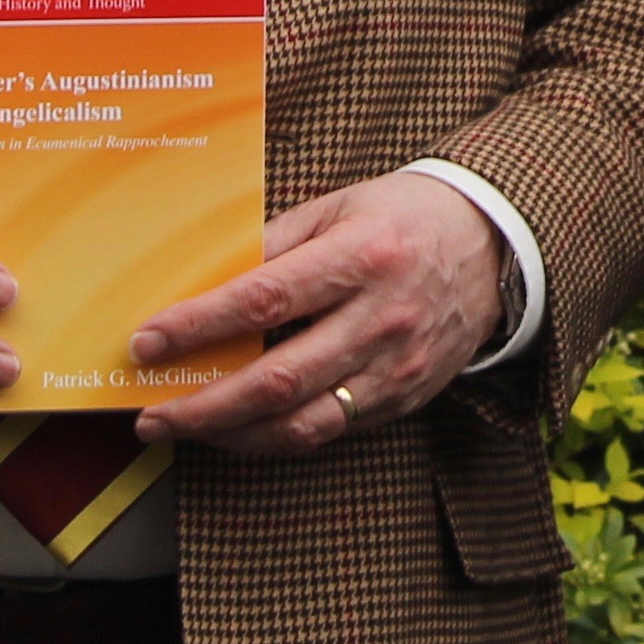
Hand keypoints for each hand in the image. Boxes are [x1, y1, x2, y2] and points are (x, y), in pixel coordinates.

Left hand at [124, 169, 505, 457]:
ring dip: (233, 435)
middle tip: (150, 413)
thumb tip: (202, 283)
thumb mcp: (340, 206)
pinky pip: (331, 431)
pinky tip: (241, 429)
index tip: (146, 342)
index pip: (262, 300)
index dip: (197, 327)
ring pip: (302, 423)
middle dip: (202, 405)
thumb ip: (274, 242)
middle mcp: (381, 318)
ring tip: (185, 429)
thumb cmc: (405, 216)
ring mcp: (397, 367)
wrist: (496, 243)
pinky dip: (277, 436)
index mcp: (360, 257)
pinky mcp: (406, 398)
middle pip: (276, 379)